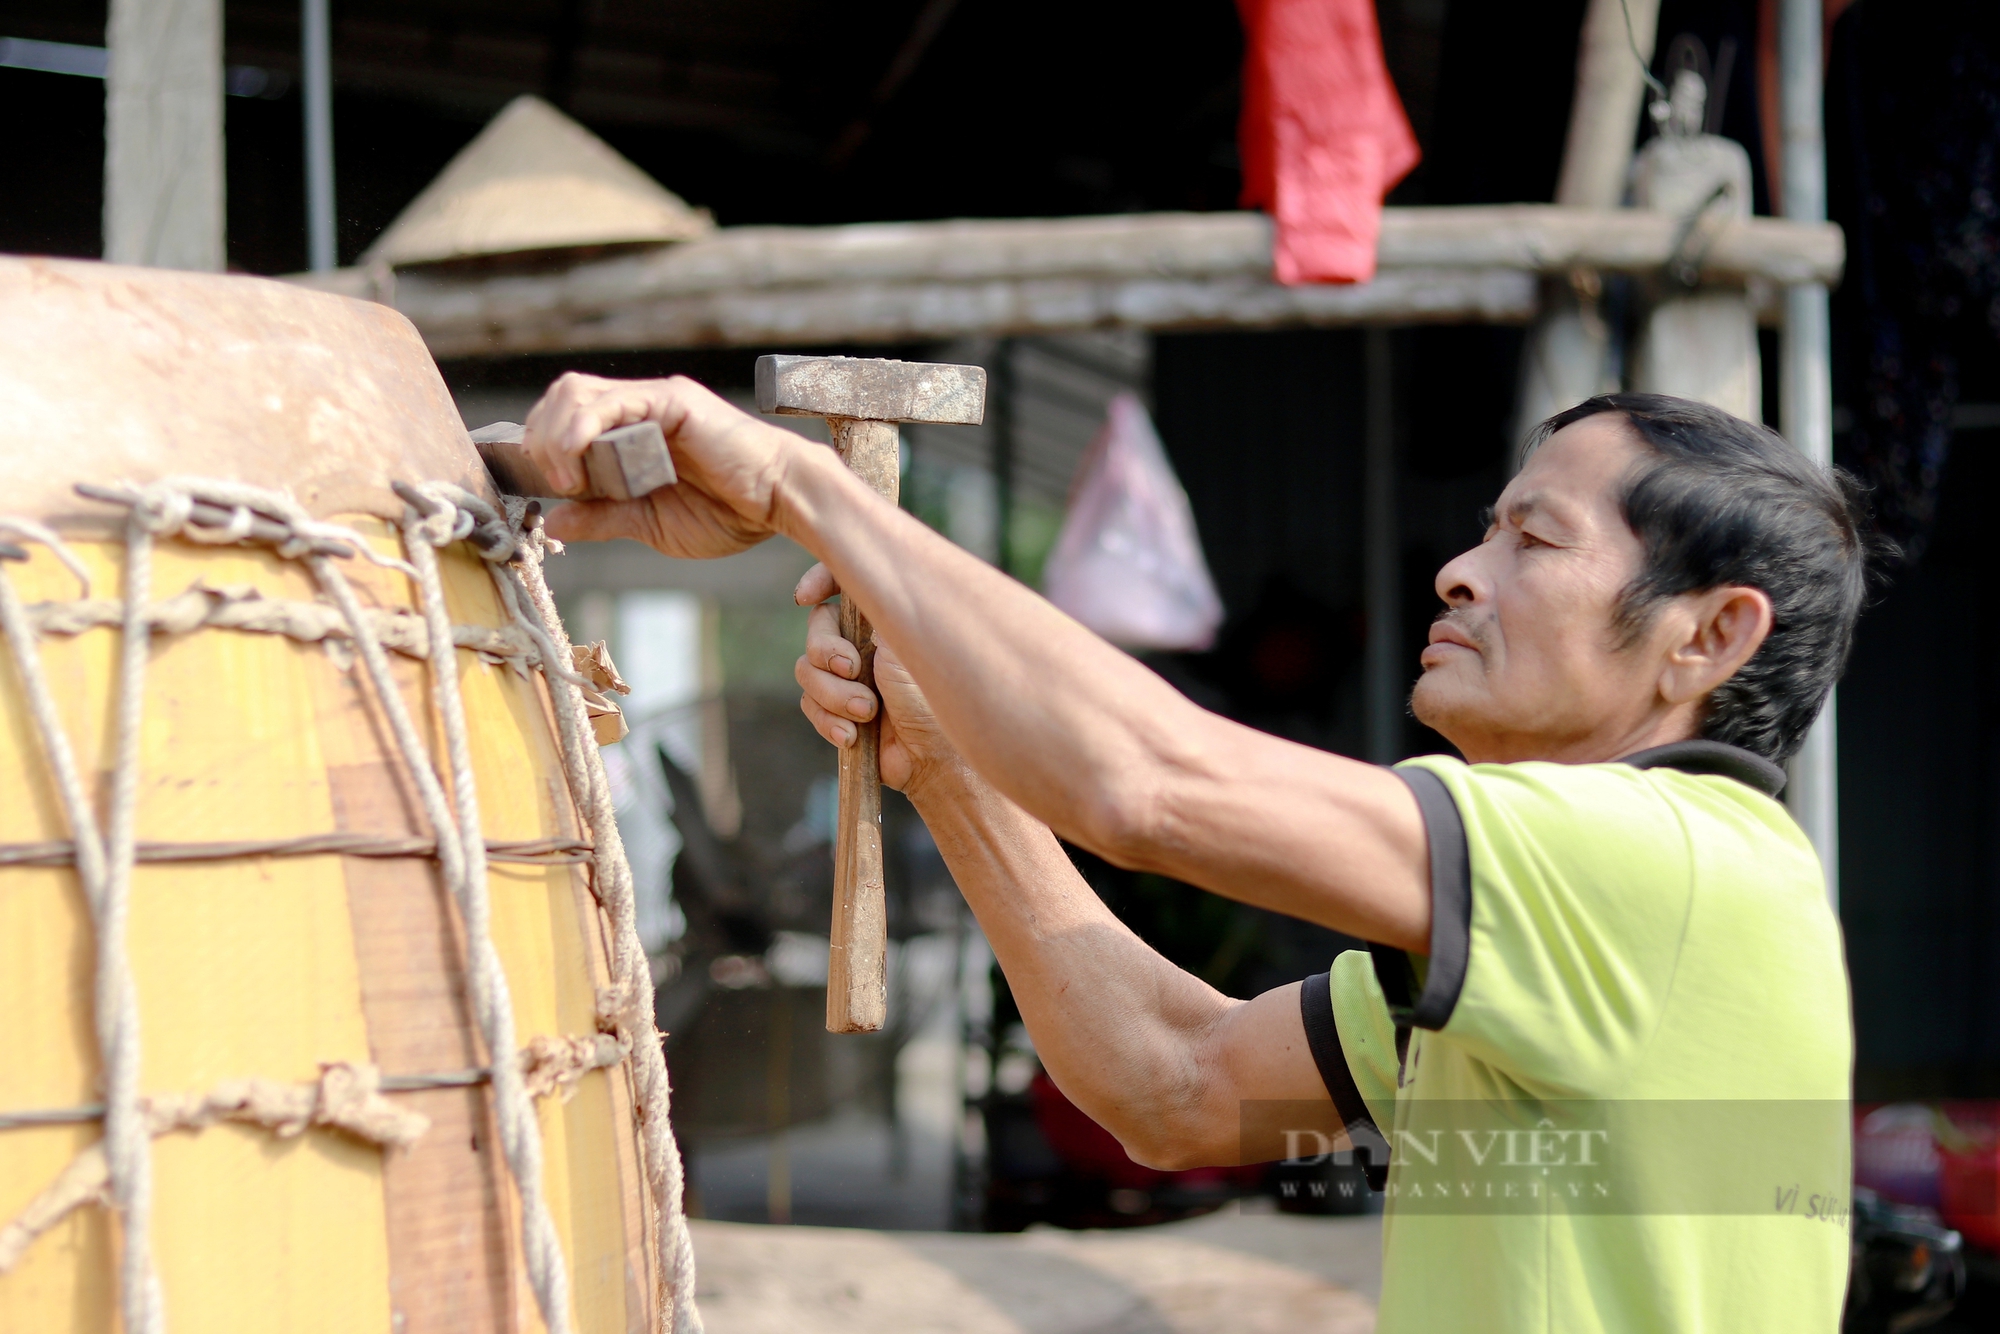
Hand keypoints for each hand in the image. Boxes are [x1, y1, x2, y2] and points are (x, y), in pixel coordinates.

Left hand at [527, 372, 798, 557]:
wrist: (780, 502)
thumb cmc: (729, 513)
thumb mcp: (650, 523)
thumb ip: (603, 518)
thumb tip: (553, 520)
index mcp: (631, 431)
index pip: (566, 417)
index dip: (541, 444)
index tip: (540, 486)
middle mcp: (638, 407)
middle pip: (562, 397)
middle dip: (540, 439)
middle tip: (552, 483)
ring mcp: (653, 399)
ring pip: (575, 392)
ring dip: (555, 435)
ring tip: (565, 478)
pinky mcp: (670, 401)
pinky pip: (610, 402)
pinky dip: (581, 429)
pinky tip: (575, 460)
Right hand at [793, 563, 957, 793]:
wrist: (932, 759)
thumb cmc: (930, 699)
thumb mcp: (903, 645)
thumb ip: (874, 610)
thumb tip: (851, 583)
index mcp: (881, 621)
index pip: (842, 585)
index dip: (818, 580)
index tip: (806, 595)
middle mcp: (861, 645)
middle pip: (815, 630)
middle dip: (827, 651)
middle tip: (853, 670)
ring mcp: (845, 680)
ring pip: (806, 671)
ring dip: (834, 695)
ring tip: (867, 713)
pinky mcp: (835, 712)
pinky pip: (809, 706)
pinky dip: (828, 721)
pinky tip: (853, 736)